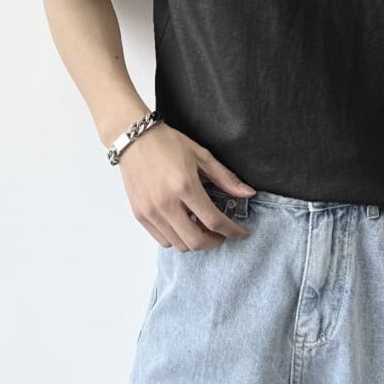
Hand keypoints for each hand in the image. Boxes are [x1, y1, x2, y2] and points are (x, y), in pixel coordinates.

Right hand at [117, 123, 255, 250]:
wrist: (135, 139)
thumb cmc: (168, 143)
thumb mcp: (201, 156)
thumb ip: (225, 178)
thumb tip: (248, 193)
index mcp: (185, 185)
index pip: (213, 220)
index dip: (232, 231)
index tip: (241, 233)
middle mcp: (166, 203)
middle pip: (196, 241)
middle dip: (214, 242)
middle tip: (222, 233)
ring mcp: (150, 211)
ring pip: (179, 245)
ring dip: (195, 241)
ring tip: (202, 227)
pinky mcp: (139, 215)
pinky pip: (162, 240)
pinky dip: (177, 238)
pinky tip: (184, 224)